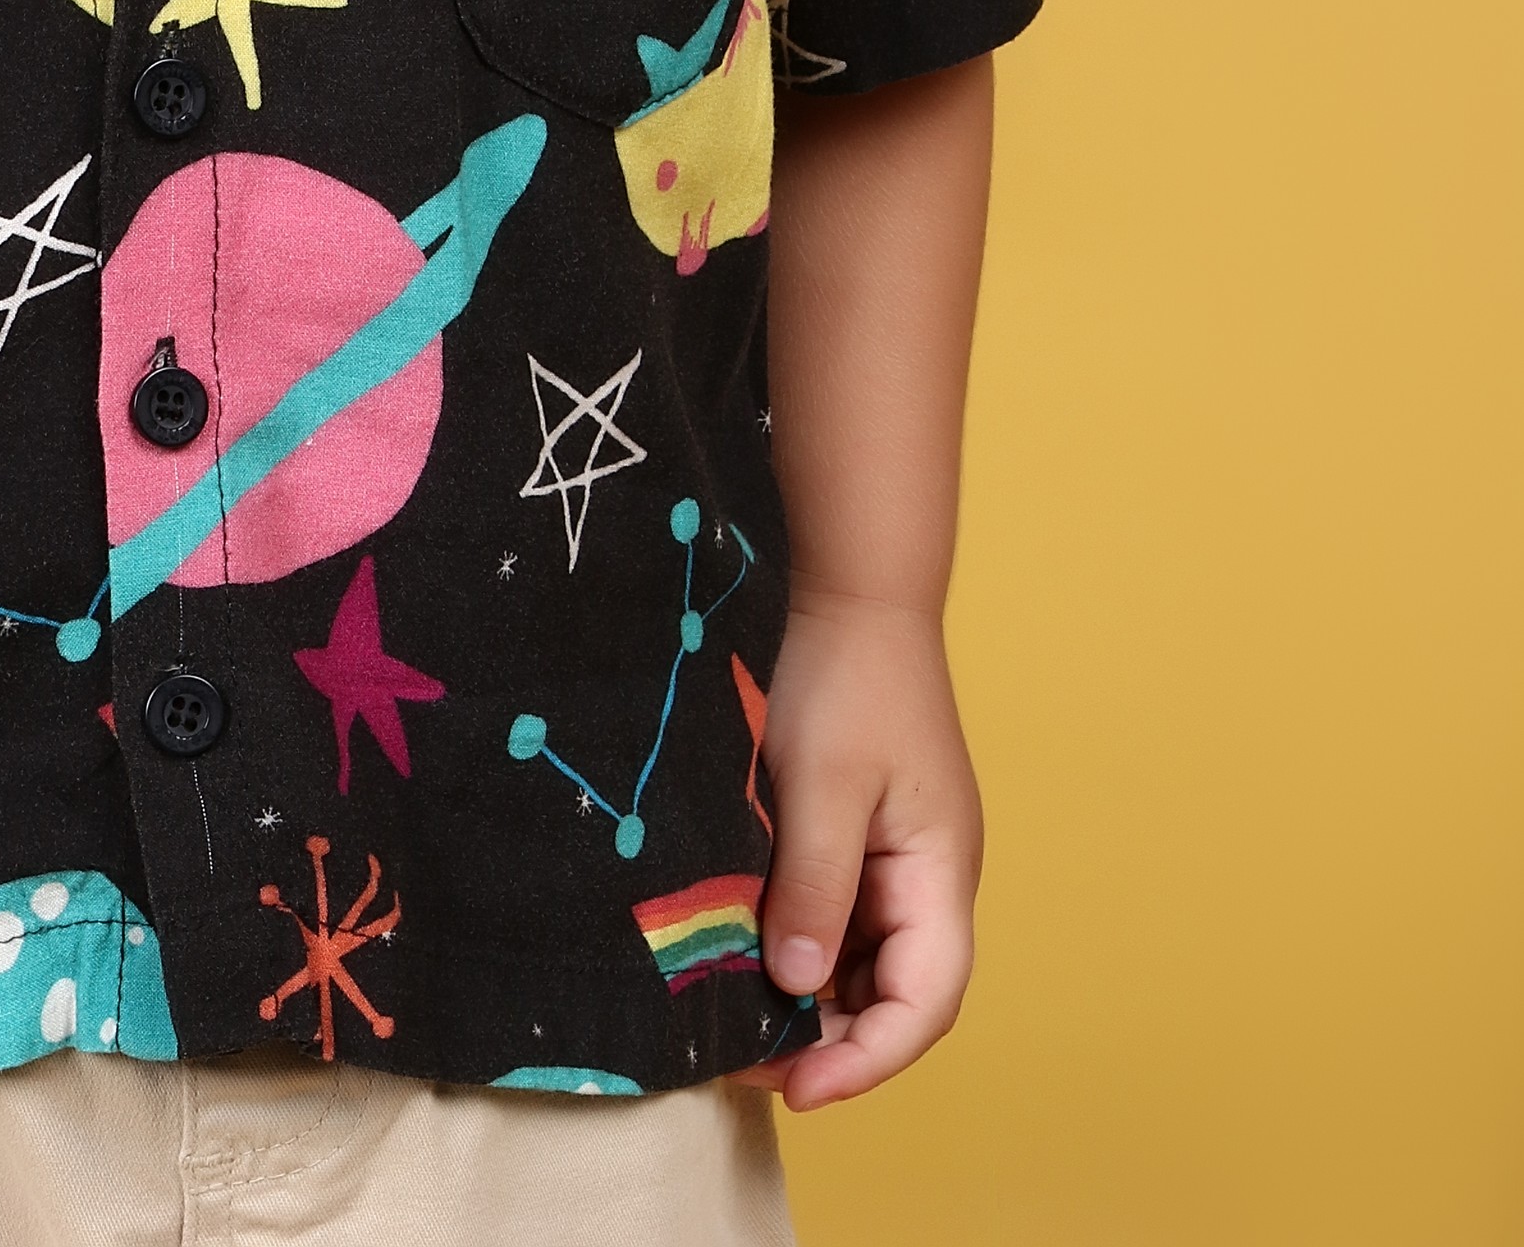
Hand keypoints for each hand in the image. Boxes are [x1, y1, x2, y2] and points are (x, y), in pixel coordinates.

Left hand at [755, 592, 981, 1111]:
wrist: (848, 584)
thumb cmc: (846, 676)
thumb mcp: (824, 784)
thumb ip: (816, 886)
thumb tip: (799, 985)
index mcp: (942, 871)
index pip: (927, 1001)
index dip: (868, 1058)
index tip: (798, 1089)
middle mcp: (928, 877)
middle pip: (895, 994)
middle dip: (830, 1039)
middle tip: (743, 1063)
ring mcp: (894, 857)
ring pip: (861, 961)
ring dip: (809, 997)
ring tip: (732, 1021)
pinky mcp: (857, 834)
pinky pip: (835, 915)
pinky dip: (795, 946)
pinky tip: (741, 955)